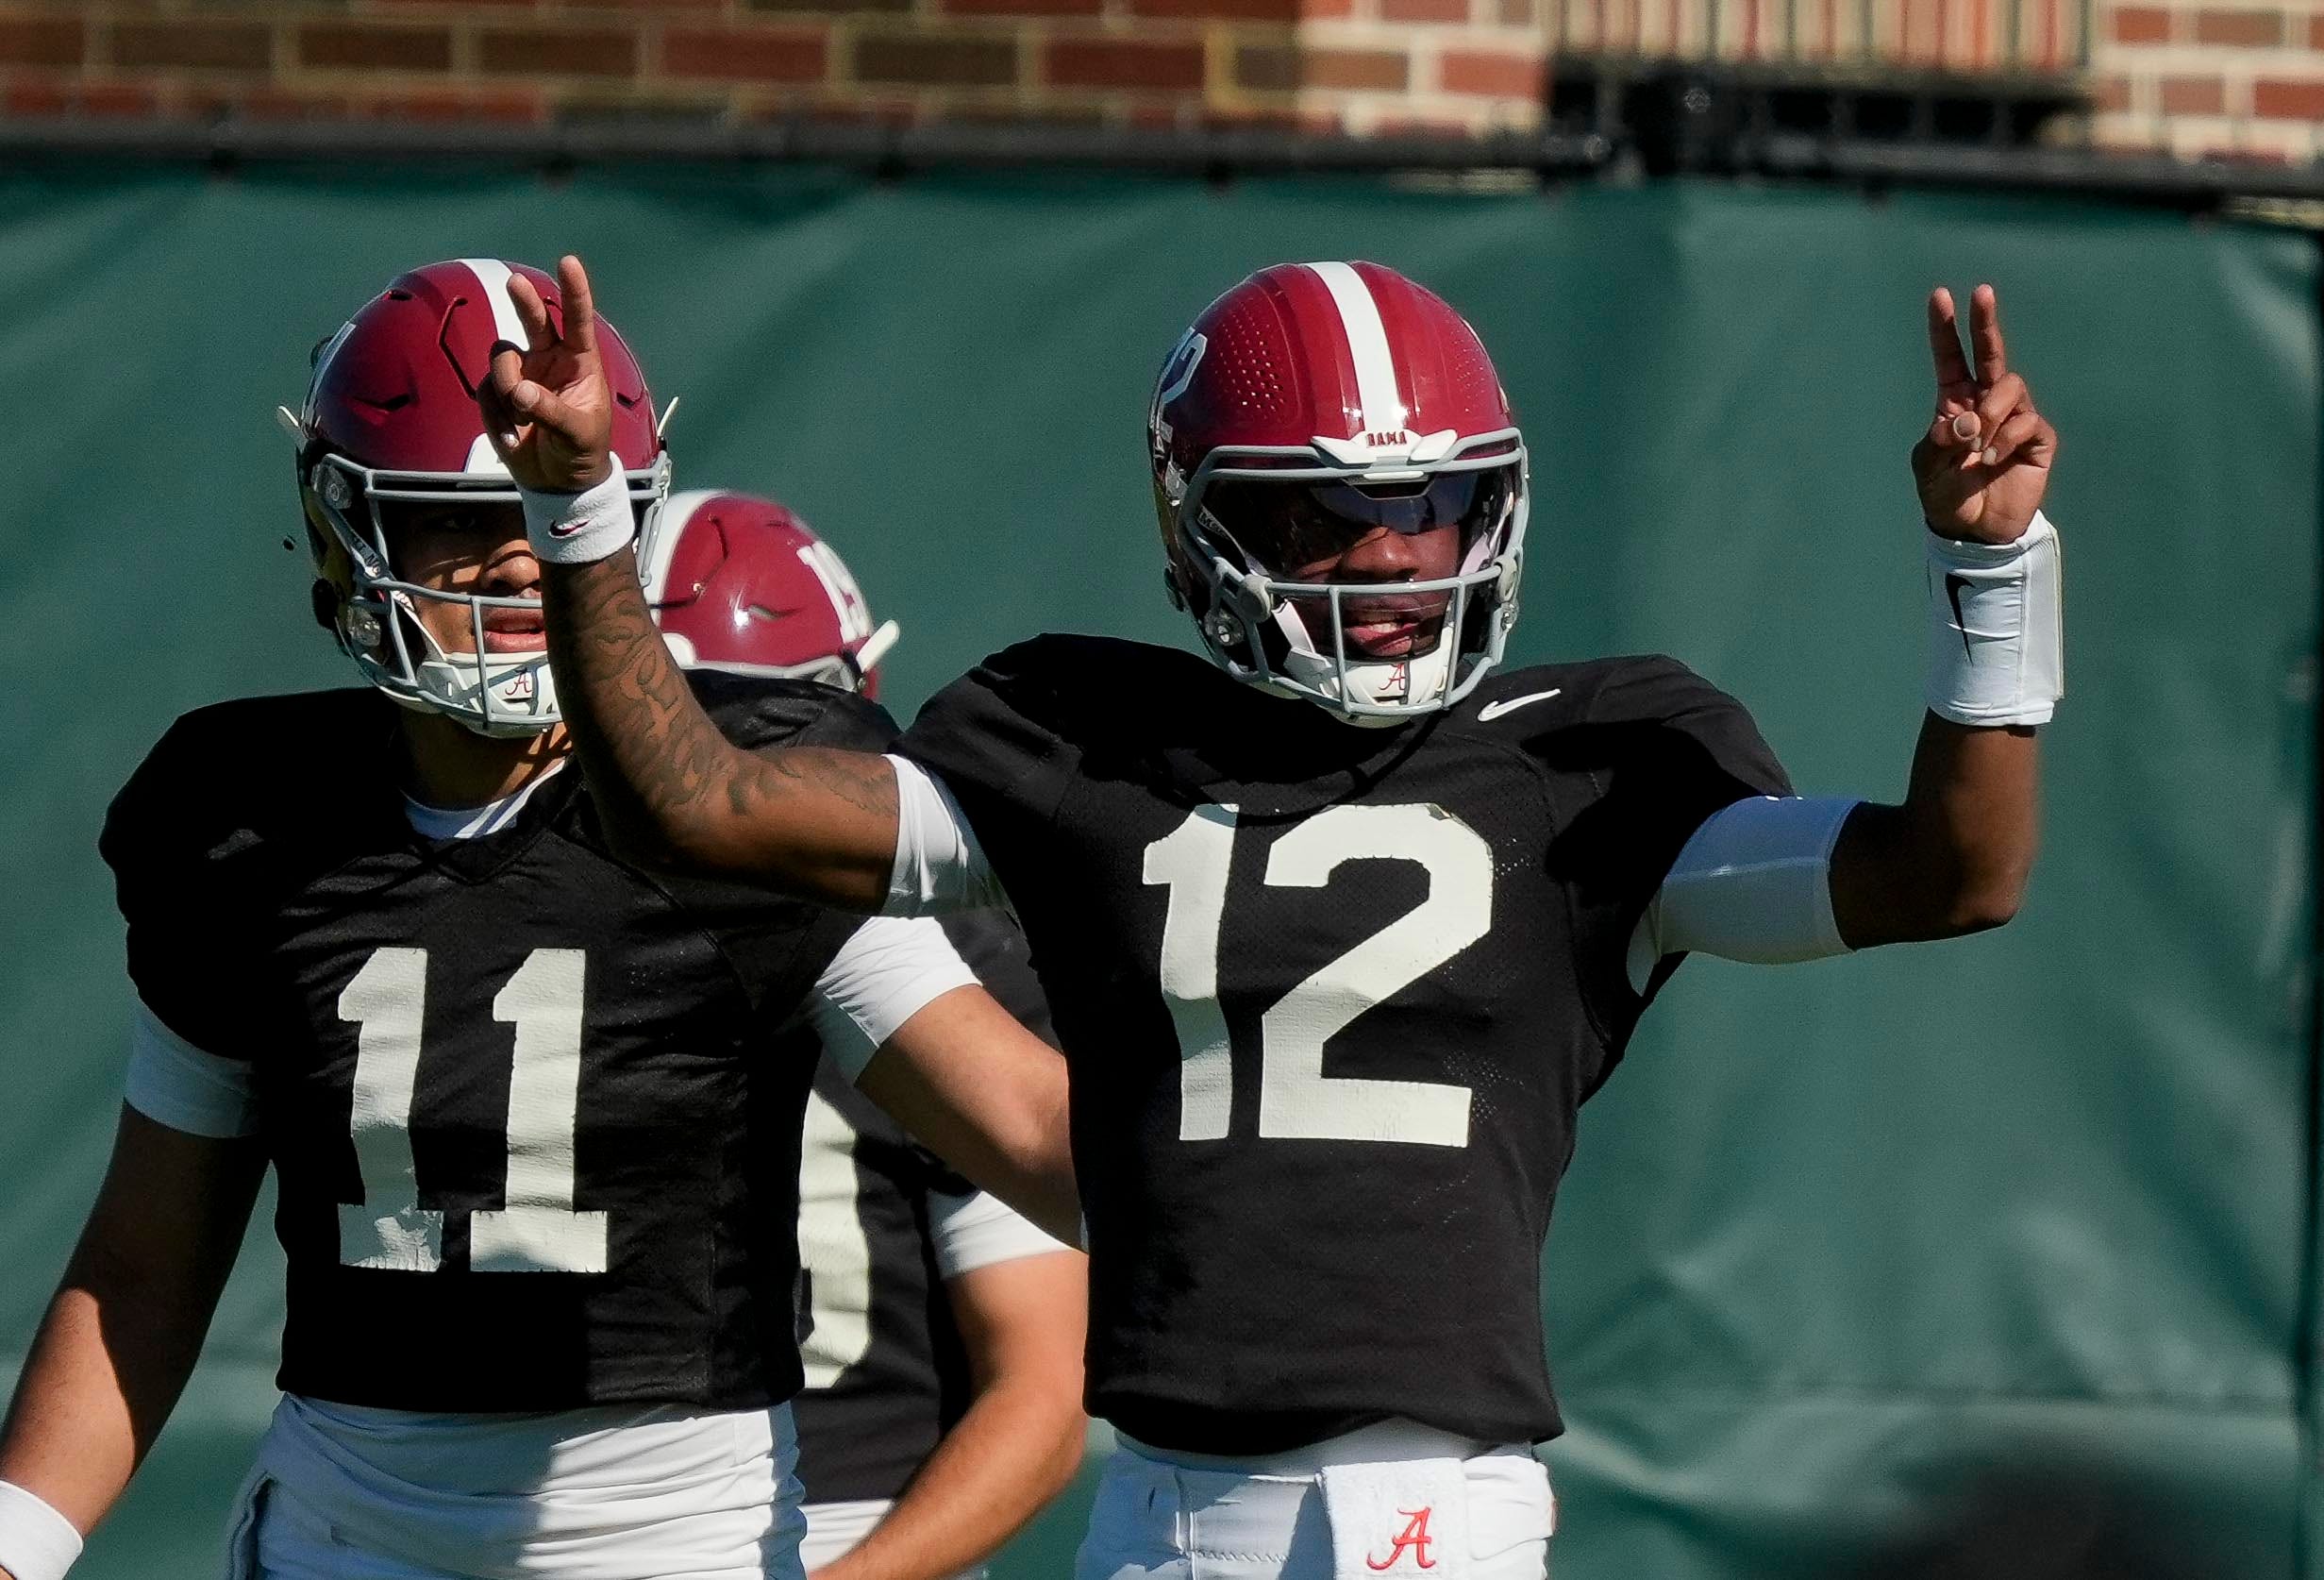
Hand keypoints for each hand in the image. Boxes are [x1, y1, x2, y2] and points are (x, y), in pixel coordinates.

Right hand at [480, 254, 613, 491]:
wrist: (557, 482)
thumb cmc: (580, 452)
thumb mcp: (577, 434)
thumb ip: (552, 411)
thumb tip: (520, 391)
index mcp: (580, 363)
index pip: (578, 322)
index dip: (574, 292)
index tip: (568, 262)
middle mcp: (549, 360)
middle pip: (534, 319)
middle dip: (524, 300)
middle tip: (515, 282)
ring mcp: (521, 373)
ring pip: (502, 358)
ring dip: (508, 388)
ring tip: (524, 419)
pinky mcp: (499, 393)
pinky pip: (487, 390)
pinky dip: (496, 414)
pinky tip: (512, 435)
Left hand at [1909, 284, 2056, 545]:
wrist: (1974, 531)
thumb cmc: (1947, 496)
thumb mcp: (1929, 468)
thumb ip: (1940, 441)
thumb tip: (1966, 419)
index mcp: (1954, 404)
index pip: (1950, 359)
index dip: (1945, 329)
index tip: (1939, 296)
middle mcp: (1985, 404)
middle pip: (1990, 353)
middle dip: (1985, 322)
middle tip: (1982, 292)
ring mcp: (2013, 419)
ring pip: (2010, 387)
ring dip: (1991, 412)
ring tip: (1979, 444)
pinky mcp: (2037, 439)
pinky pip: (2027, 422)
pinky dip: (2007, 438)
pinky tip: (1994, 459)